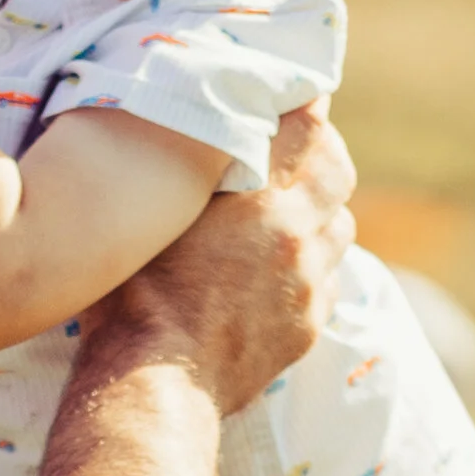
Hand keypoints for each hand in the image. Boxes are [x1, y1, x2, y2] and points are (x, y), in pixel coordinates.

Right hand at [88, 102, 356, 414]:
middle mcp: (294, 234)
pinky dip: (313, 266)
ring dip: (321, 213)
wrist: (155, 382)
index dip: (305, 104)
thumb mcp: (153, 216)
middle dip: (323, 154)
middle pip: (336, 172)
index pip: (305, 128)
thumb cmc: (135, 295)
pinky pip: (327, 280)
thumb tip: (202, 138)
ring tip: (290, 213)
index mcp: (258, 198)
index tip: (301, 93)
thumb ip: (189, 173)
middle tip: (300, 148)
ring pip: (340, 227)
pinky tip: (282, 270)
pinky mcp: (306, 325)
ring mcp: (306, 283)